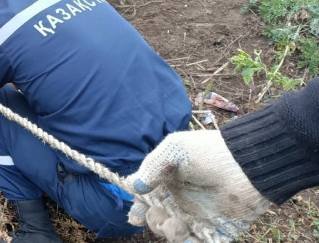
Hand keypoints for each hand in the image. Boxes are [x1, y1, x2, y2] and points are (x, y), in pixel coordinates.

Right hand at [126, 130, 271, 241]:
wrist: (247, 165)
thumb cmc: (209, 152)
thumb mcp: (174, 149)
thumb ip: (151, 166)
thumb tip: (134, 186)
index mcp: (170, 182)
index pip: (149, 199)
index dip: (139, 209)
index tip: (136, 216)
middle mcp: (182, 200)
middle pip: (158, 219)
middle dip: (153, 221)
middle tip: (159, 214)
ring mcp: (200, 216)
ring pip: (175, 233)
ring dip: (169, 233)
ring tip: (177, 225)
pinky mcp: (218, 230)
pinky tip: (188, 240)